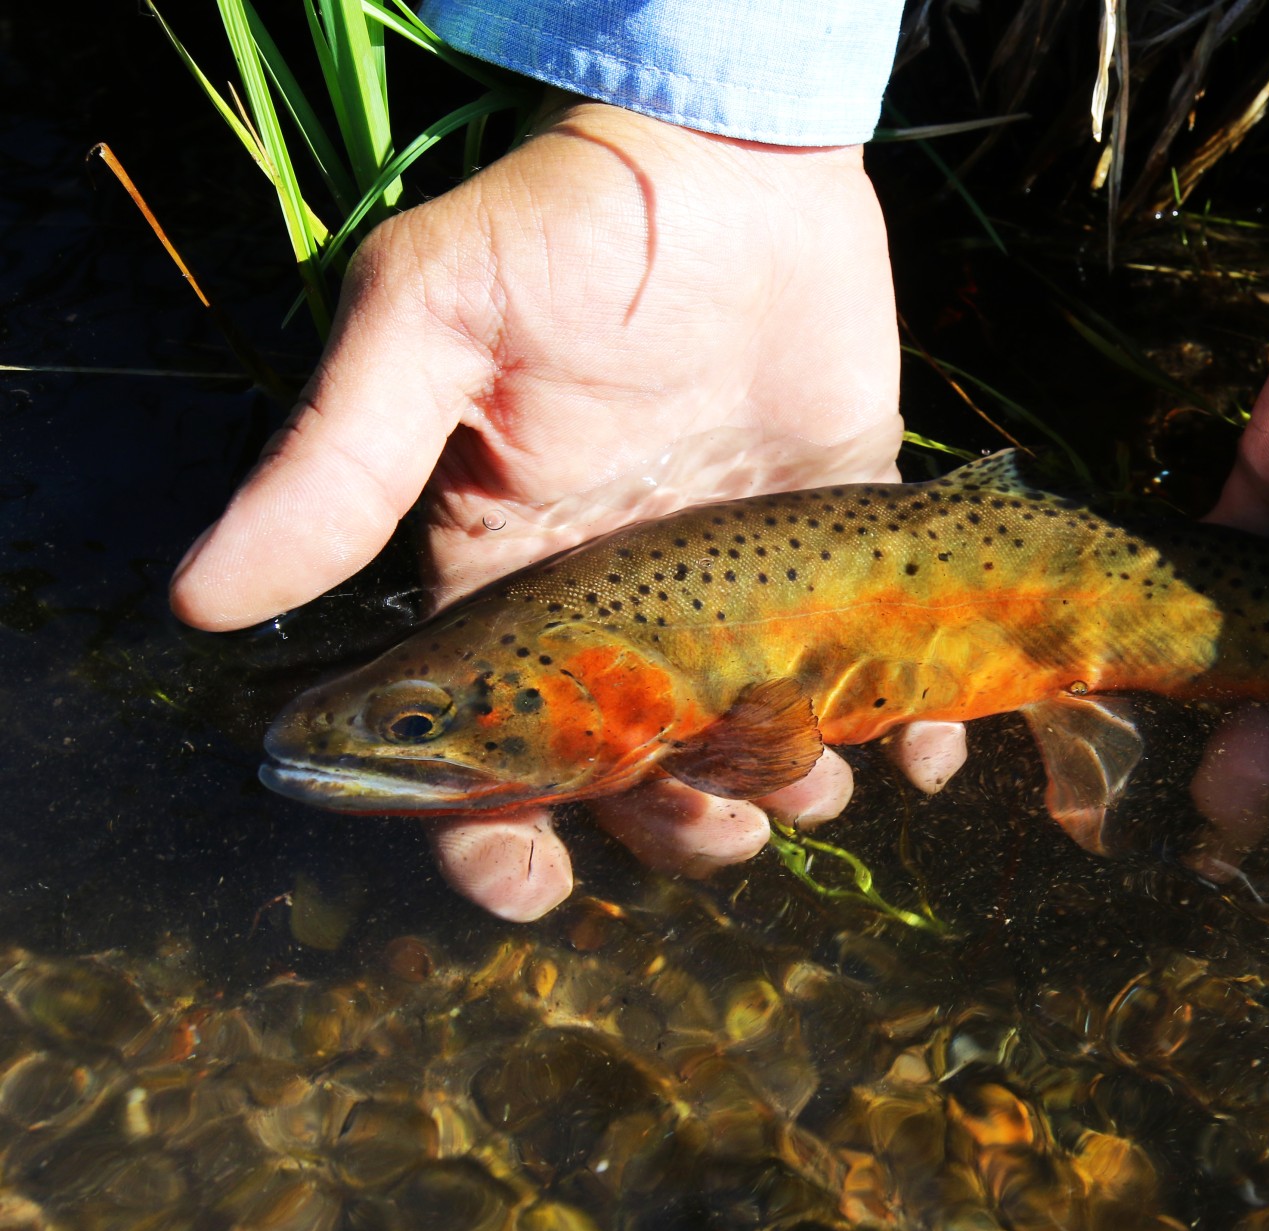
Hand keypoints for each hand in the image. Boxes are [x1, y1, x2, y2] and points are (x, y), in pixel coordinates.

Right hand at [171, 97, 967, 918]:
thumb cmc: (570, 232)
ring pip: (757, 748)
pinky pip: (876, 672)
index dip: (489, 840)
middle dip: (677, 830)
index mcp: (512, 582)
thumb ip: (341, 463)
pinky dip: (909, 730)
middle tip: (721, 815)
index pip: (482, 751)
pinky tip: (922, 749)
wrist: (732, 158)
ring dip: (787, 792)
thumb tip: (202, 599)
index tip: (534, 890)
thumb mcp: (433, 324)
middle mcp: (623, 609)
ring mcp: (737, 588)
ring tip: (812, 771)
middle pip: (635, 781)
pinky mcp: (838, 548)